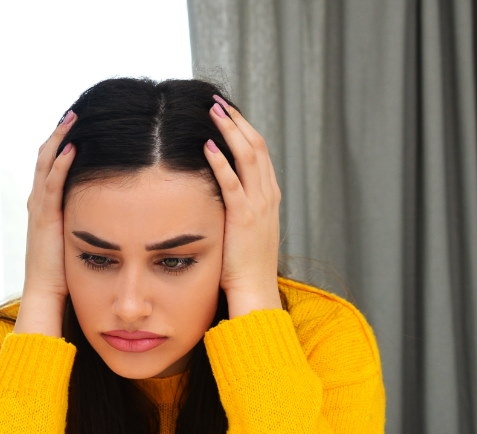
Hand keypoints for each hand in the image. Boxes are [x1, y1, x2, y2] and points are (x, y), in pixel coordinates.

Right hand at [14, 111, 77, 336]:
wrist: (46, 294)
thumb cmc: (66, 274)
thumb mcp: (77, 240)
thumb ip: (89, 223)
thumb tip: (111, 213)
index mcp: (46, 207)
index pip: (52, 168)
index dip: (62, 145)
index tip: (78, 126)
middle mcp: (39, 203)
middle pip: (46, 158)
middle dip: (60, 134)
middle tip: (75, 112)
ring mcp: (40, 209)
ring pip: (46, 164)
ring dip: (59, 139)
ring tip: (73, 118)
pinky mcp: (46, 218)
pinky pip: (52, 183)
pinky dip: (61, 162)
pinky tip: (73, 146)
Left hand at [204, 96, 282, 317]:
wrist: (253, 289)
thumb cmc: (242, 263)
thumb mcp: (243, 226)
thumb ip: (235, 205)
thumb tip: (213, 188)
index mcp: (268, 195)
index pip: (259, 151)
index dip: (243, 128)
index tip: (225, 111)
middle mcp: (268, 195)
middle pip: (256, 146)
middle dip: (237, 121)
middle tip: (217, 101)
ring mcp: (259, 206)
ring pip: (249, 157)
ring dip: (230, 132)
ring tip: (213, 112)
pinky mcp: (244, 219)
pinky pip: (233, 184)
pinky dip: (220, 163)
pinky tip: (207, 146)